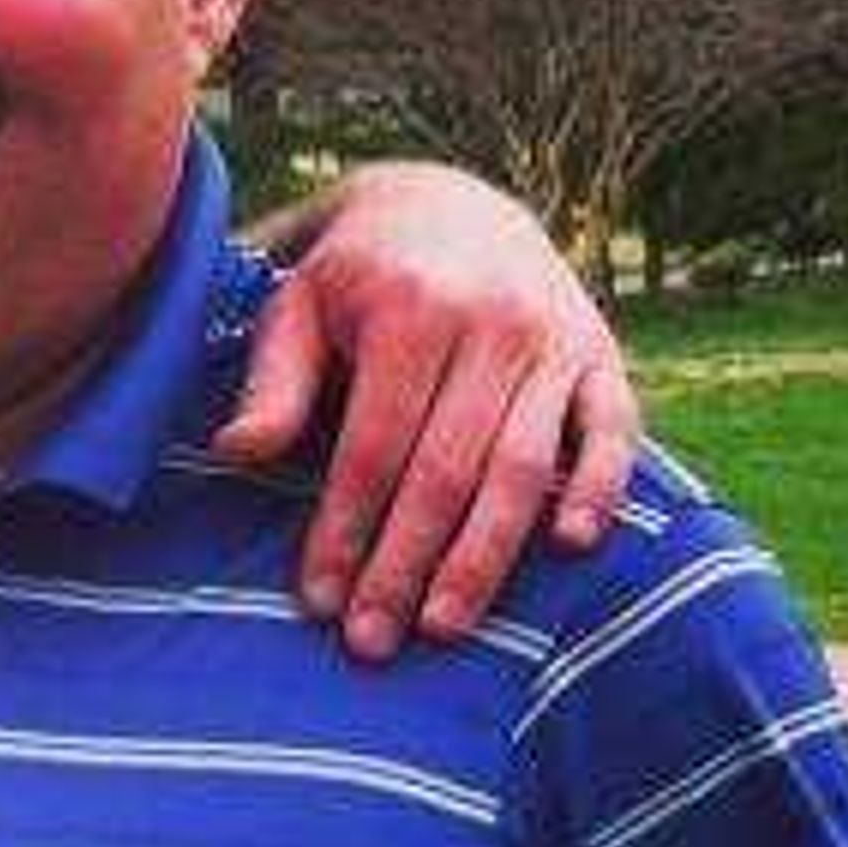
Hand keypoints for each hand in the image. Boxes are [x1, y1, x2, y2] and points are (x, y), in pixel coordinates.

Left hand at [218, 165, 639, 658]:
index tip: (318, 600)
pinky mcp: (601, 354)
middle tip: (371, 642)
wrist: (453, 204)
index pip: (374, 448)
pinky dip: (599, 488)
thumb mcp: (299, 306)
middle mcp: (491, 320)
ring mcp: (554, 338)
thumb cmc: (360, 276)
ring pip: (523, 468)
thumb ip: (274, 383)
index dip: (345, 531)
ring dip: (485, 556)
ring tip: (443, 625)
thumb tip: (235, 453)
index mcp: (410, 309)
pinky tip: (571, 546)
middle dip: (405, 565)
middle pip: (446, 471)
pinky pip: (612, 430)